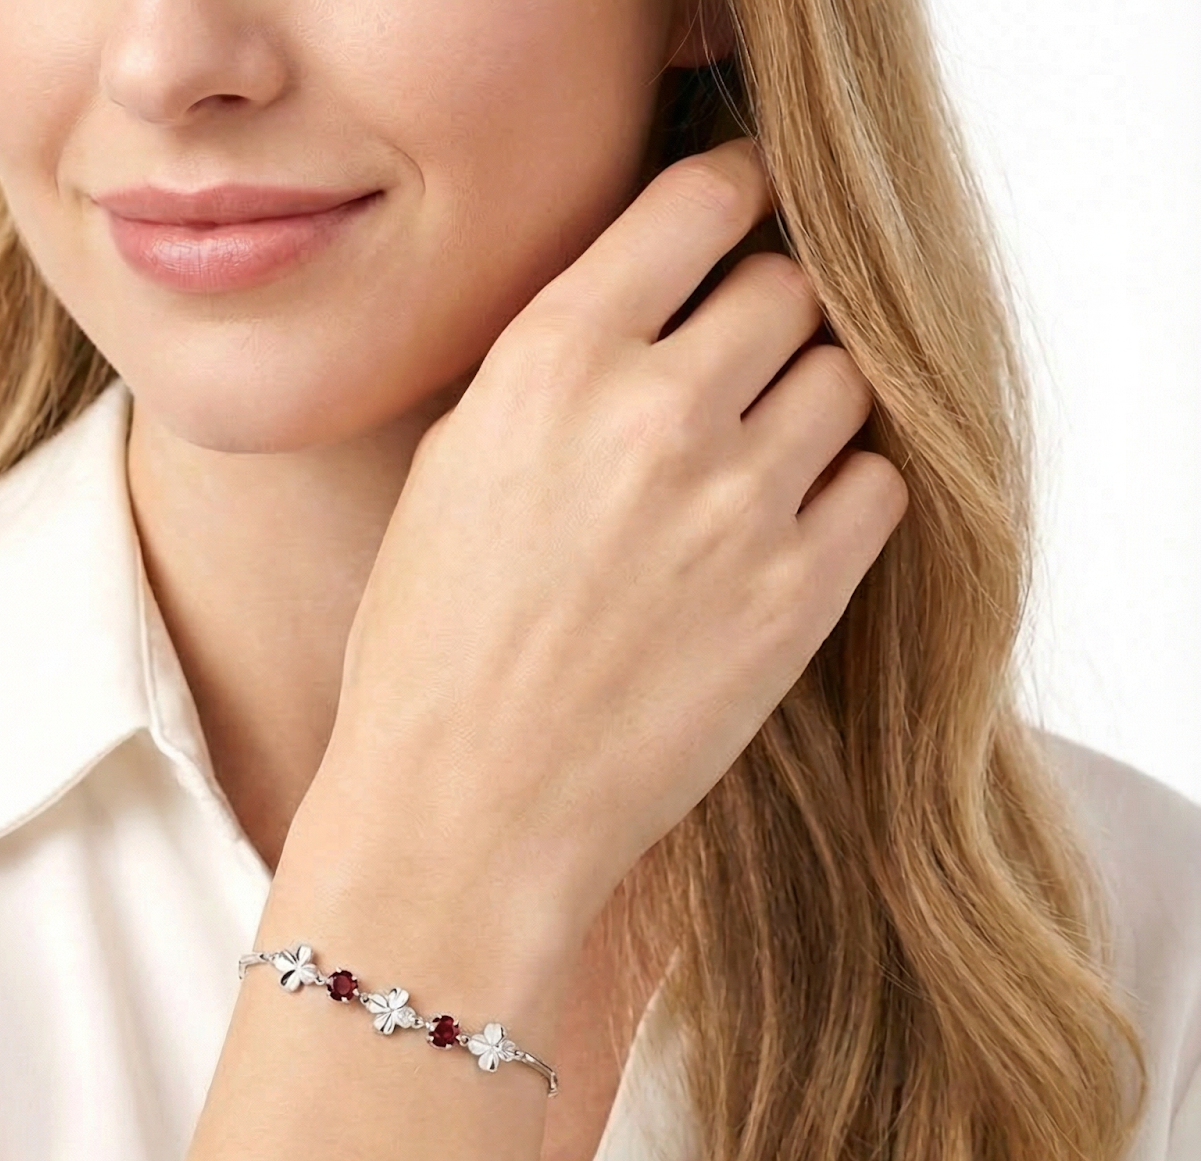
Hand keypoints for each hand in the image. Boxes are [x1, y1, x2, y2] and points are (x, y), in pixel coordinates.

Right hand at [320, 135, 908, 932]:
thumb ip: (551, 375)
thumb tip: (637, 314)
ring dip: (809, 407)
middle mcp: (655, 411)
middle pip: (789, 288)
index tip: (737, 224)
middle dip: (767, 320)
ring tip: (755, 466)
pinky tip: (784, 533)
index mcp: (551, 363)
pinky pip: (878, 485)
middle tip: (735, 375)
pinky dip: (844, 493)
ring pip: (845, 381)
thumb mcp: (451, 476)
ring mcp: (738, 505)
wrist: (465, 812)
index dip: (731, 201)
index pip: (701, 201)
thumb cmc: (429, 655)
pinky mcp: (798, 598)